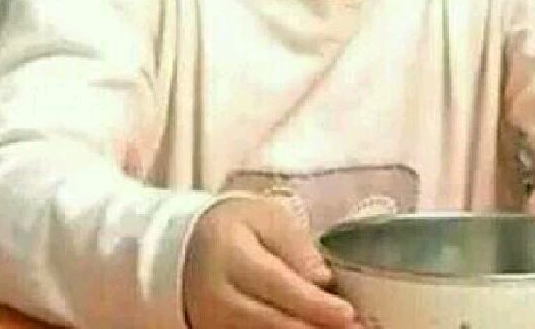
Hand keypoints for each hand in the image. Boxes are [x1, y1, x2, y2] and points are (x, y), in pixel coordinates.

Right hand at [183, 197, 359, 328]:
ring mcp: (217, 325)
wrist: (187, 251)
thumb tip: (323, 277)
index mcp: (231, 256)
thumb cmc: (236, 228)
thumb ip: (293, 243)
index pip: (277, 284)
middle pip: (273, 322)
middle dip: (317, 328)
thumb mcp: (263, 217)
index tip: (348, 313)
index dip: (313, 303)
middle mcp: (220, 298)